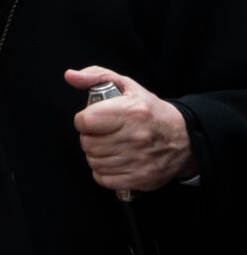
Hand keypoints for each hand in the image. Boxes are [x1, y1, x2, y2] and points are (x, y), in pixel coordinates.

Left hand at [67, 66, 197, 190]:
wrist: (185, 139)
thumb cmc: (150, 111)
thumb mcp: (126, 85)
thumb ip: (96, 76)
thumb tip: (70, 76)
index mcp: (130, 111)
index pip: (85, 121)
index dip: (84, 120)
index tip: (94, 119)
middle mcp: (135, 137)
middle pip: (87, 143)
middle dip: (90, 137)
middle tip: (104, 133)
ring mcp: (138, 160)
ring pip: (93, 161)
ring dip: (97, 154)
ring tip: (111, 146)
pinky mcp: (139, 178)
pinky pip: (102, 178)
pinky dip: (104, 171)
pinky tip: (115, 160)